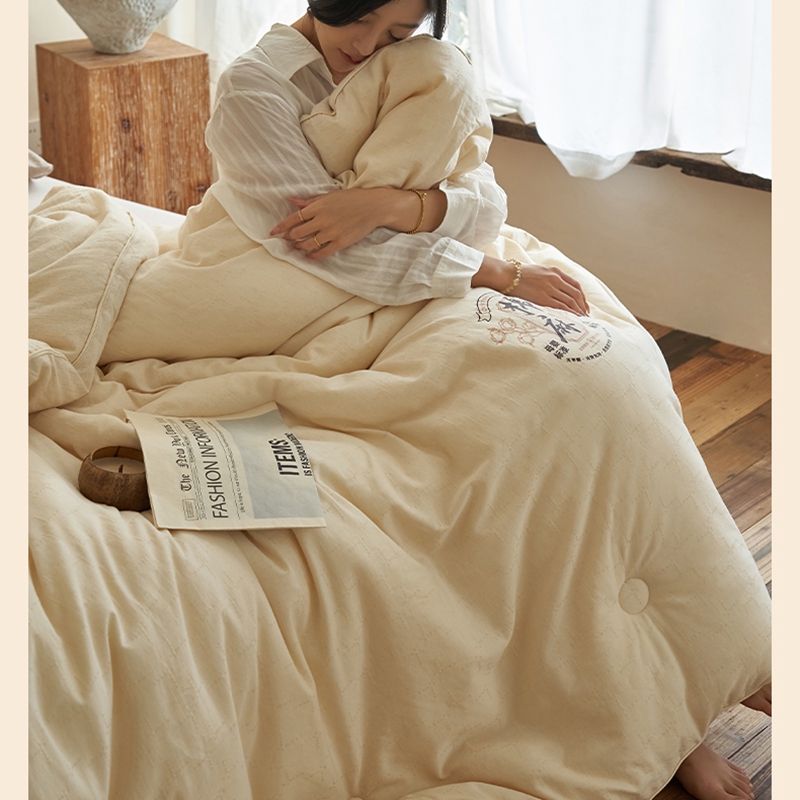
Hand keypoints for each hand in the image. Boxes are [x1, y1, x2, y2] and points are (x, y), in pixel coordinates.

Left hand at [269, 188, 390, 258]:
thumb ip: (309, 200)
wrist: (373, 207)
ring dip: (300, 247)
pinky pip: (322, 253)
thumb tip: (291, 200)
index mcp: (318, 206)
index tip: (273, 232)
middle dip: (290, 238)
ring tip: (297, 247)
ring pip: (308, 244)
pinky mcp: (340, 242)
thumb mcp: (329, 195)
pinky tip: (309, 256)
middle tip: (287, 240)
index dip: (282, 226)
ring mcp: (331, 233)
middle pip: (298, 233)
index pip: (294, 218)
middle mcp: (322, 220)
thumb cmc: (351, 199)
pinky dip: (313, 256)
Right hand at [513, 263, 589, 315]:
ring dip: (578, 311)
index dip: (582, 296)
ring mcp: (549, 288)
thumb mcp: (538, 271)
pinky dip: (569, 313)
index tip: (584, 305)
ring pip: (570, 301)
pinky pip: (561, 307)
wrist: (506, 275)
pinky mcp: (542, 298)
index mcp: (555, 271)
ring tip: (581, 320)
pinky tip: (572, 319)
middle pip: (575, 293)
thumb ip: (549, 277)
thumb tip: (556, 289)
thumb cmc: (518, 275)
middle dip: (582, 306)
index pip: (575, 284)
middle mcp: (555, 279)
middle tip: (585, 315)